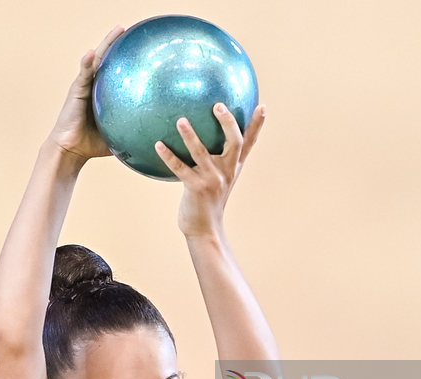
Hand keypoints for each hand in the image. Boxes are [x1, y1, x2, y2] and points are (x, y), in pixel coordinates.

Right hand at [47, 25, 125, 162]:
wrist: (72, 149)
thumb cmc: (93, 145)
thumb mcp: (117, 135)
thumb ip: (131, 132)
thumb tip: (154, 140)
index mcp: (103, 94)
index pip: (116, 72)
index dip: (125, 59)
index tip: (138, 47)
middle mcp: (94, 86)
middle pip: (107, 59)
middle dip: (116, 43)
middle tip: (127, 29)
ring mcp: (84, 85)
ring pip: (96, 60)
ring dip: (106, 44)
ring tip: (118, 30)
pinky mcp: (76, 90)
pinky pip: (83, 74)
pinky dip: (87, 63)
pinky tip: (92, 53)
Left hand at [154, 104, 265, 237]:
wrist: (204, 230)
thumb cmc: (207, 202)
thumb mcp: (217, 180)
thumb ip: (214, 161)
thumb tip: (199, 137)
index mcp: (233, 168)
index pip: (249, 143)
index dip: (257, 125)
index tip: (262, 106)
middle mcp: (226, 172)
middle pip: (235, 143)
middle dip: (228, 123)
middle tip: (218, 106)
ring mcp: (212, 180)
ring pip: (202, 153)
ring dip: (190, 136)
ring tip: (181, 120)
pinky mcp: (196, 189)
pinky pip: (180, 168)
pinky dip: (168, 156)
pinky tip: (158, 145)